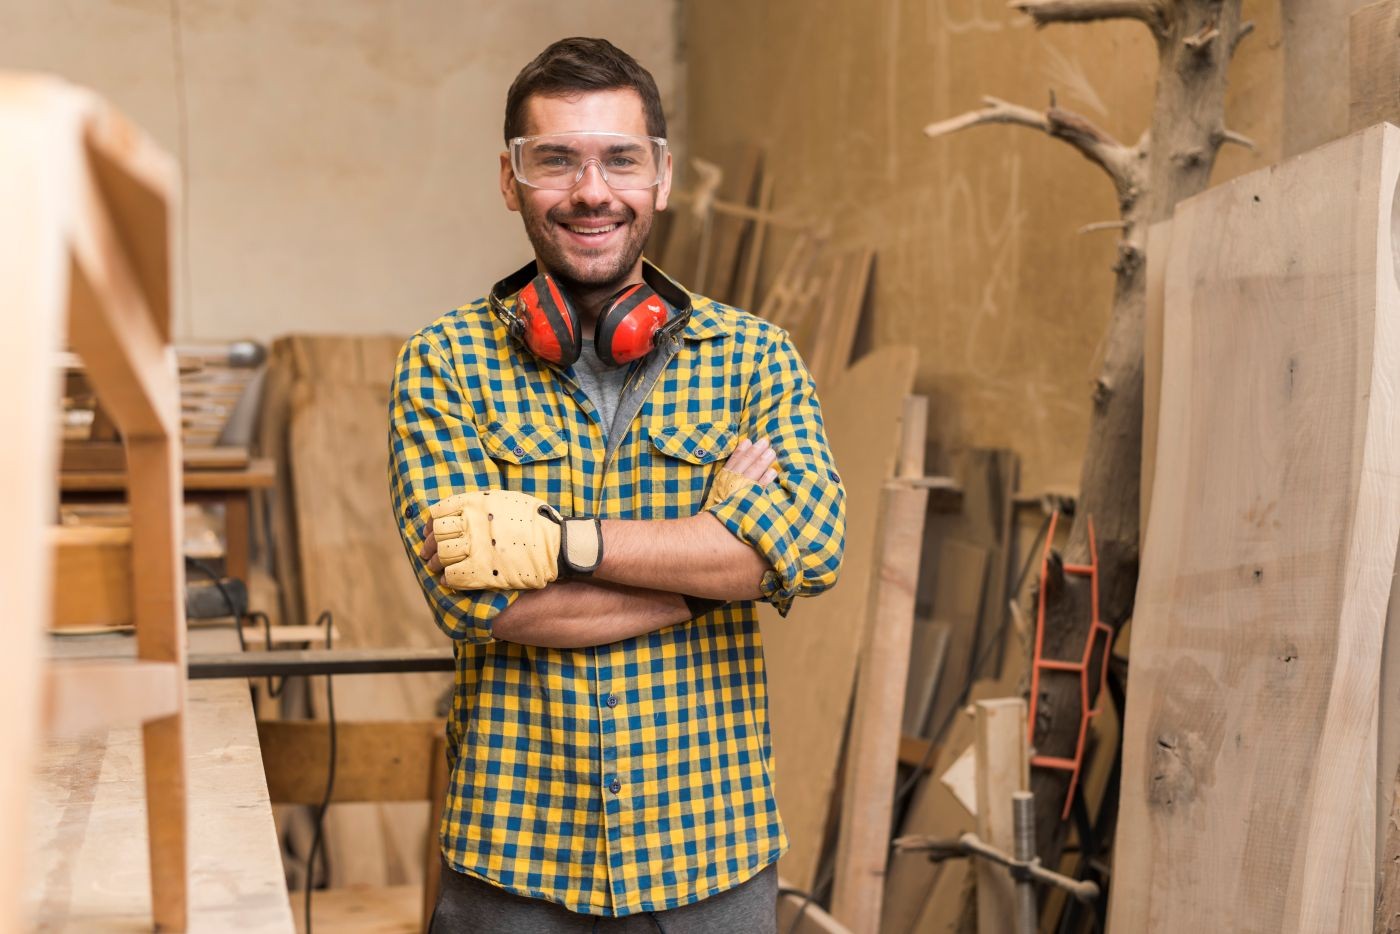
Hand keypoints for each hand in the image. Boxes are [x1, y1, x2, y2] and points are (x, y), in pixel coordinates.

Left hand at [421, 490, 603, 590]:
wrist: (556, 545)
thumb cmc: (536, 521)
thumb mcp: (506, 500)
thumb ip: (482, 504)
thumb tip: (463, 512)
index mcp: (476, 504)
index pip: (439, 512)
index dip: (431, 524)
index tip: (431, 531)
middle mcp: (472, 524)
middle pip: (437, 536)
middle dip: (429, 546)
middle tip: (427, 553)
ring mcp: (476, 548)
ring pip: (441, 557)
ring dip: (436, 563)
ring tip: (437, 567)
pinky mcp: (481, 572)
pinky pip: (453, 576)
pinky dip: (448, 578)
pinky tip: (450, 579)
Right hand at [704, 437, 777, 507]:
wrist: (715, 525)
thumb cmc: (716, 508)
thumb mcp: (717, 491)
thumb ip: (725, 481)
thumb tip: (735, 471)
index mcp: (723, 478)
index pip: (733, 460)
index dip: (741, 450)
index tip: (748, 440)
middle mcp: (731, 481)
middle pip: (745, 462)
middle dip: (756, 450)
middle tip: (765, 441)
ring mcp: (740, 489)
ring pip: (753, 471)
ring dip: (763, 460)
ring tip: (772, 452)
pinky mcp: (748, 499)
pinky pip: (759, 486)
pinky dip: (766, 478)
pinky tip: (773, 472)